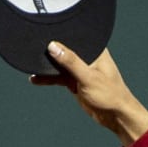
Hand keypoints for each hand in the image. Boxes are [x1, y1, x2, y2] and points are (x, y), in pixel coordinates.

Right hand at [29, 42, 147, 146]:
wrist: (116, 117)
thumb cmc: (110, 95)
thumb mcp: (89, 77)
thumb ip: (71, 62)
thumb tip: (53, 46)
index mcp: (96, 50)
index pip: (76, 36)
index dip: (61, 33)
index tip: (45, 29)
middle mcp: (87, 57)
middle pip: (65, 50)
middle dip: (50, 50)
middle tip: (33, 47)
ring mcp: (80, 70)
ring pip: (59, 64)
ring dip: (47, 66)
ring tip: (31, 64)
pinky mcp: (75, 82)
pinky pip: (58, 77)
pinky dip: (48, 78)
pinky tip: (35, 79)